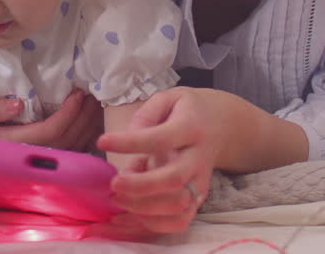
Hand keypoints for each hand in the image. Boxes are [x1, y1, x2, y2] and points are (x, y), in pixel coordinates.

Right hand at [0, 89, 102, 151]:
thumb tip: (18, 104)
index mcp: (14, 144)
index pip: (50, 131)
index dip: (68, 113)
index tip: (77, 93)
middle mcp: (30, 155)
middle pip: (68, 139)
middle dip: (84, 116)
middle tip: (92, 91)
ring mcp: (39, 160)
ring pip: (74, 147)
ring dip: (88, 124)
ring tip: (95, 101)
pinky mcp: (44, 160)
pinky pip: (73, 151)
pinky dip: (86, 134)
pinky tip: (90, 118)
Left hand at [96, 87, 224, 233]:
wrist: (221, 126)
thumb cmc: (186, 111)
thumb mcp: (167, 99)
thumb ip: (145, 117)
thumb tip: (126, 141)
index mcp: (191, 128)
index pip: (161, 138)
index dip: (130, 142)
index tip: (102, 141)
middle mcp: (198, 158)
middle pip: (173, 179)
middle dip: (139, 186)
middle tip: (113, 183)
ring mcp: (200, 182)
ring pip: (177, 206)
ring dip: (142, 208)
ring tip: (118, 197)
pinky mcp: (197, 200)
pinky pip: (179, 222)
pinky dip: (151, 224)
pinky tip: (127, 215)